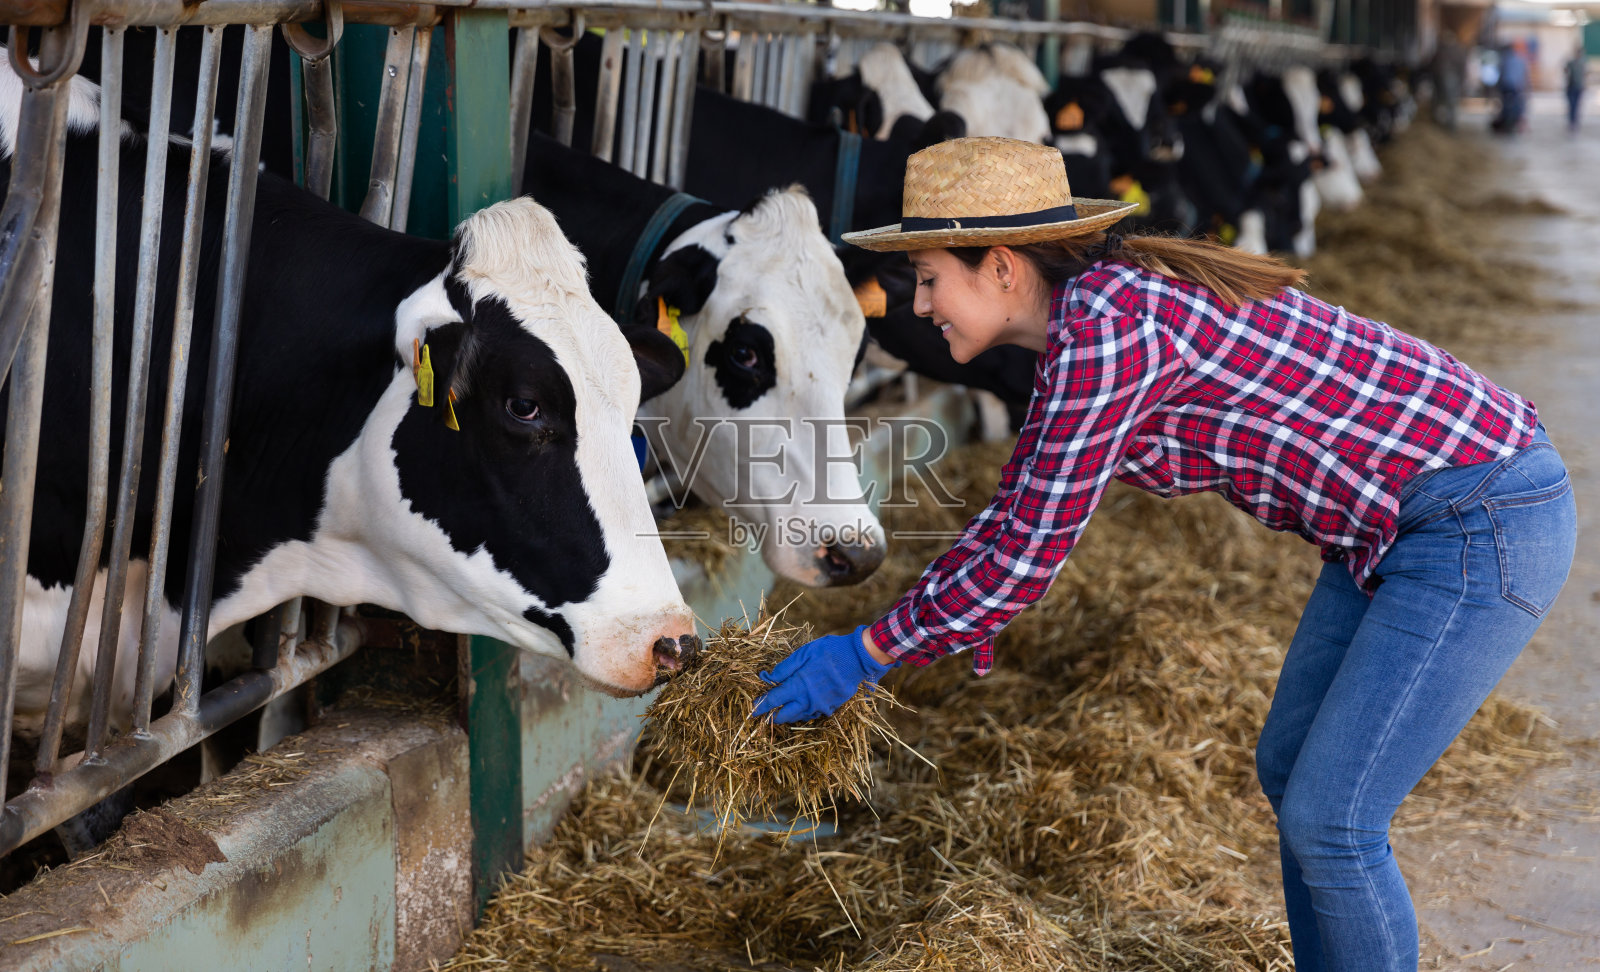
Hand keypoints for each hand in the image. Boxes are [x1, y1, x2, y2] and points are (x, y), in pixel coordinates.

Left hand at [751, 625, 896, 723]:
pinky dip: (803, 713)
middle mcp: (808, 700)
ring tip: (781, 712)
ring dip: (788, 716)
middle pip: (784, 715)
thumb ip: (785, 668)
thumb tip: (768, 677)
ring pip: (798, 717)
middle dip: (773, 716)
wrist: (858, 658)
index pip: (773, 700)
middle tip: (766, 713)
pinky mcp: (831, 707)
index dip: (761, 705)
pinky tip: (801, 707)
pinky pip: (813, 714)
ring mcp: (820, 705)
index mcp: (799, 685)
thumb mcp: (804, 653)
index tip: (753, 709)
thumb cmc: (830, 651)